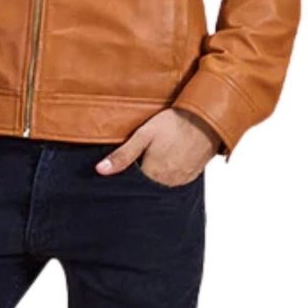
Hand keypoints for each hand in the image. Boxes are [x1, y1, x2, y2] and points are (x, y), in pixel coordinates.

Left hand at [94, 108, 218, 184]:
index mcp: (154, 175)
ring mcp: (182, 181)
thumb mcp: (143, 135)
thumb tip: (100, 170)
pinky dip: (168, 175)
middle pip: (147, 189)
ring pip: (161, 186)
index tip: (123, 171)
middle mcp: (168, 183)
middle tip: (141, 160)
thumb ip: (122, 155)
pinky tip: (168, 161)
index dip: (126, 179)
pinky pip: (175, 182)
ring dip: (155, 177)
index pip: (133, 187)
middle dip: (140, 180)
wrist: (206, 118)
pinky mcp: (192, 176)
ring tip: (155, 160)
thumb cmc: (174, 123)